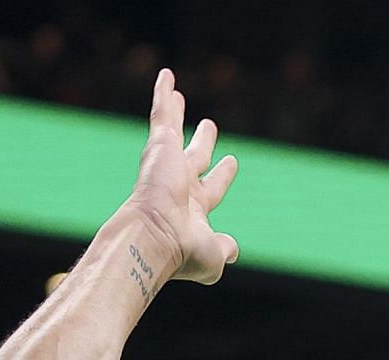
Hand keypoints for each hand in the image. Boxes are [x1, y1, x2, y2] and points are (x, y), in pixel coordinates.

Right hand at [124, 69, 238, 285]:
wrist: (154, 238)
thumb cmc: (183, 252)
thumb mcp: (213, 256)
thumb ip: (224, 249)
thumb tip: (233, 250)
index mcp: (193, 209)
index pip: (211, 188)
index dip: (222, 176)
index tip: (231, 161)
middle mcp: (179, 185)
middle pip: (194, 156)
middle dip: (202, 142)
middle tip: (209, 126)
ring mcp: (166, 165)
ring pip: (172, 131)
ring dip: (174, 111)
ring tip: (176, 92)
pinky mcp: (159, 147)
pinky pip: (162, 114)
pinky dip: (163, 94)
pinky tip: (166, 74)